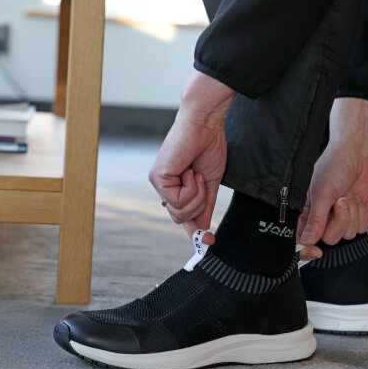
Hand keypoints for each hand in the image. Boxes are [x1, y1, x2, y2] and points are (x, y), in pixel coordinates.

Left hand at [149, 71, 234, 240]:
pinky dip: (191, 188)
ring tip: (196, 173)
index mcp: (176, 187)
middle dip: (199, 205)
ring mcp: (159, 183)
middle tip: (202, 182)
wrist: (206, 124)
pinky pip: (179, 201)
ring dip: (197, 195)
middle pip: (181, 219)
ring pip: (180, 212)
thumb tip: (204, 229)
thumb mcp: (210, 184)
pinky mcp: (157, 178)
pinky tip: (189, 170)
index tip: (209, 244)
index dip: (195, 232)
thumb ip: (206, 207)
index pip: (183, 216)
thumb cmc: (208, 146)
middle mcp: (164, 186)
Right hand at [297, 98, 367, 258]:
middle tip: (339, 201)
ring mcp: (340, 217)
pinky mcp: (355, 215)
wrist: (357, 153)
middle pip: (330, 239)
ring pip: (348, 234)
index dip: (309, 248)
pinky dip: (362, 214)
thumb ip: (315, 219)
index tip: (316, 251)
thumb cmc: (334, 166)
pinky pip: (361, 228)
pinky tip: (357, 199)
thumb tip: (307, 241)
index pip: (303, 239)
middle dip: (340, 220)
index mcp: (307, 212)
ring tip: (348, 195)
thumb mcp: (322, 193)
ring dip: (352, 214)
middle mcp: (322, 217)